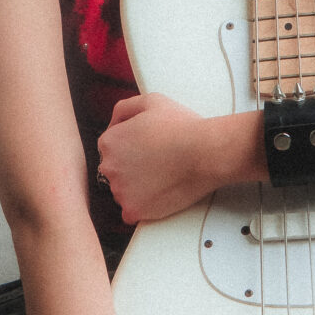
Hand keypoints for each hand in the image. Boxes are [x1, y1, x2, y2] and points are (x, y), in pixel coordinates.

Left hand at [96, 93, 223, 224]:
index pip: (111, 149)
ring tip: (162, 176)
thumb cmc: (183, 127)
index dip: (132, 149)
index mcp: (109, 142)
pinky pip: (130, 213)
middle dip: (132, 168)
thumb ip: (124, 109)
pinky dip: (143, 207)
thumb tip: (113, 123)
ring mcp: (120, 190)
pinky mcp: (133, 210)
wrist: (205, 153)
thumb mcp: (150, 101)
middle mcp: (108, 167)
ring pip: (122, 192)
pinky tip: (159, 193)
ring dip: (137, 188)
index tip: (148, 150)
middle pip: (114, 171)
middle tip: (157, 163)